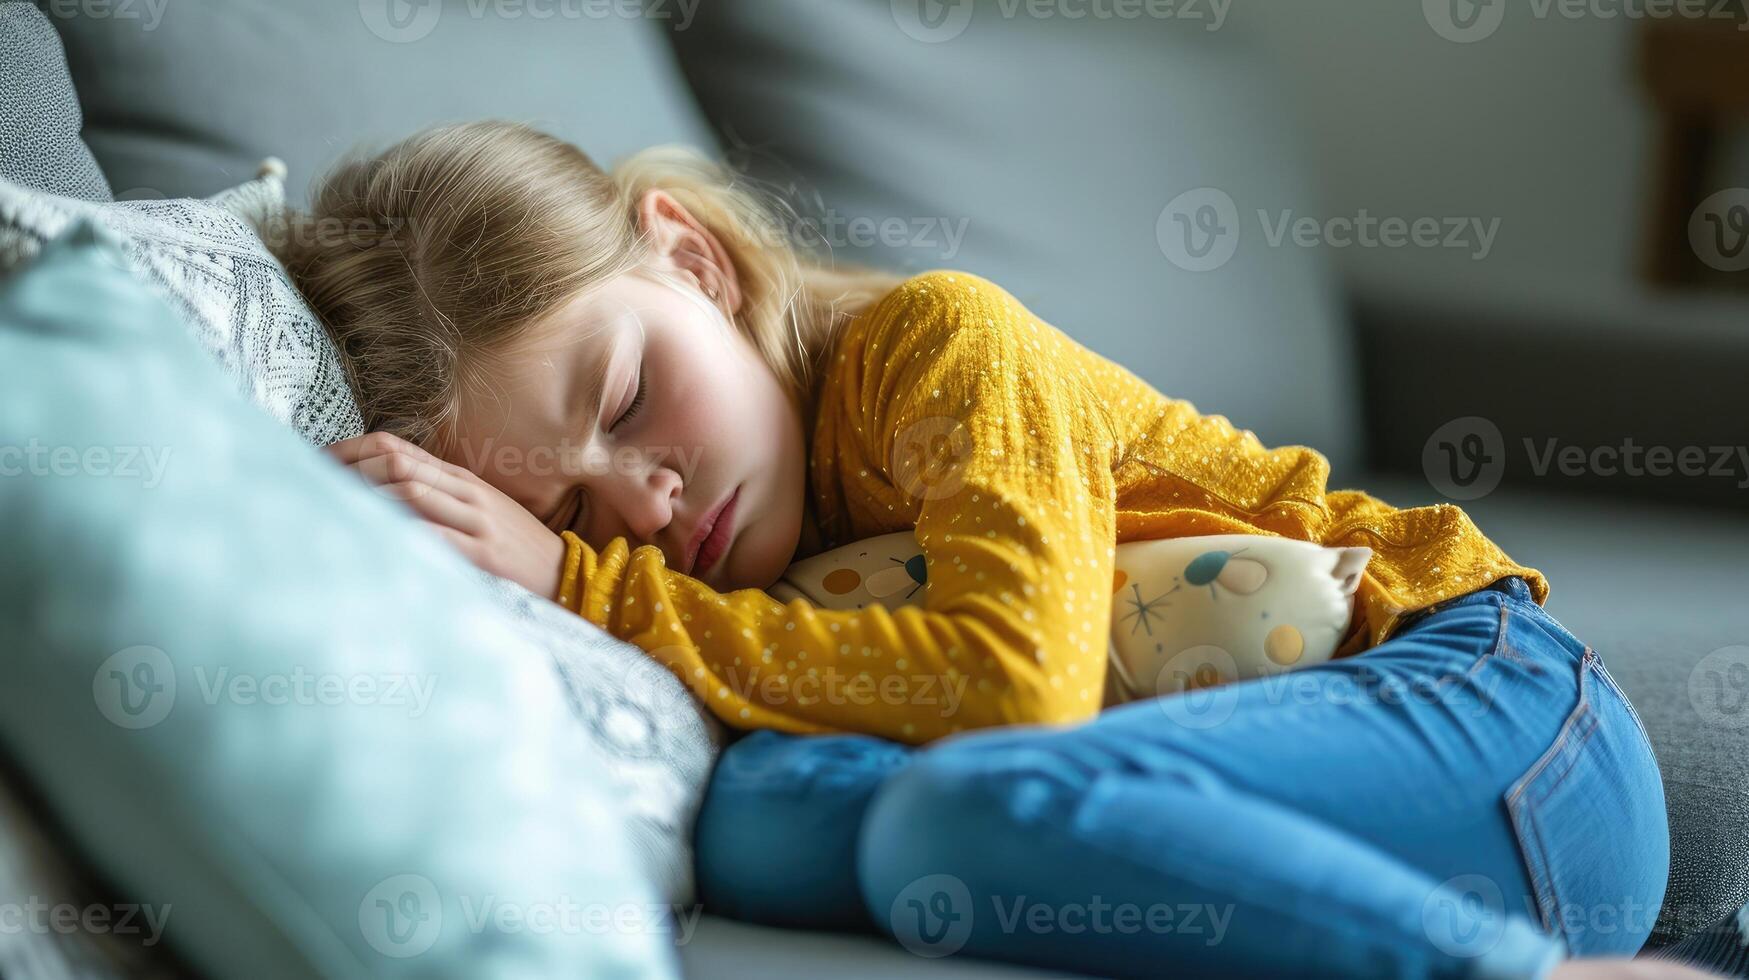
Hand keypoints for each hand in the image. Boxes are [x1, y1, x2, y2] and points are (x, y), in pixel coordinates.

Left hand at [327, 431, 566, 599]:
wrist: (571, 577)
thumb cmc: (517, 548)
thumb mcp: (480, 511)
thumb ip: (437, 497)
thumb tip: (378, 492)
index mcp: (462, 479)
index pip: (396, 448)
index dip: (349, 450)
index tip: (312, 461)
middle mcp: (466, 493)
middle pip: (396, 464)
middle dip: (345, 471)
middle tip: (303, 483)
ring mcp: (477, 522)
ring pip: (410, 493)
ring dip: (364, 499)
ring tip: (326, 509)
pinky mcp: (485, 556)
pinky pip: (433, 538)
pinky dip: (398, 536)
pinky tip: (369, 541)